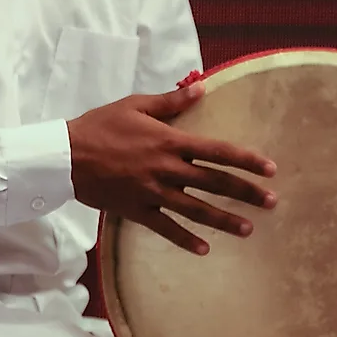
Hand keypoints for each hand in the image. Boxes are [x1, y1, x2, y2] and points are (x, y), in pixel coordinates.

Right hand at [69, 83, 278, 254]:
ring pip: (196, 209)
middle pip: (215, 183)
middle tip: (272, 202)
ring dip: (224, 220)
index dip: (247, 160)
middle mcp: (167, 169)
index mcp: (170, 141)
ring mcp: (152, 193)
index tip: (271, 169)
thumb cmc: (98, 126)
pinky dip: (185, 239)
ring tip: (248, 229)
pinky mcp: (136, 210)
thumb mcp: (135, 105)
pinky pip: (165, 228)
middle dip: (246, 193)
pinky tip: (204, 249)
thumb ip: (170, 101)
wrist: (65, 157)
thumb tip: (201, 88)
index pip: (218, 151)